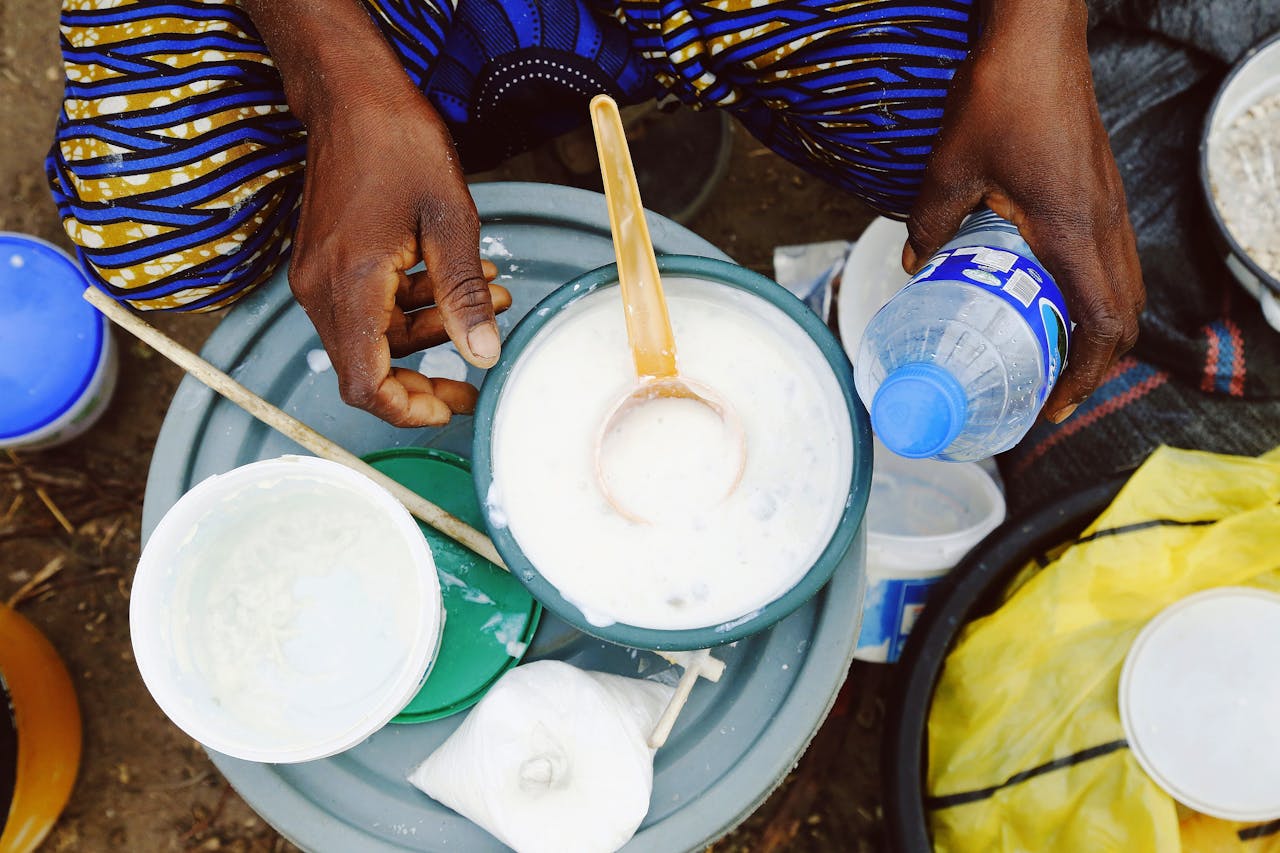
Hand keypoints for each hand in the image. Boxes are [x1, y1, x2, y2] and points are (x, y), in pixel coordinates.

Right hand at [288, 84, 509, 425]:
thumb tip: (483, 356)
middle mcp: (320, 289)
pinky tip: (455, 281)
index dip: (406, 410)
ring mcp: (317, 275)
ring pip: (372, 336)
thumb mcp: (450, 222)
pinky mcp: (325, 261)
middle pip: (367, 367)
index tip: (449, 410)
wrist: (350, 93)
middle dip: (424, 378)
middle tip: (473, 380)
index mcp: (349, 285)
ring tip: (491, 301)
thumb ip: (463, 296)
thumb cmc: (398, 143)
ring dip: (429, 331)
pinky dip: (409, 306)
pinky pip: (366, 306)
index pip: (364, 382)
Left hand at [902, 0, 1144, 422]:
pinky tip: (1053, 296)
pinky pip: (1113, 259)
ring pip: (1125, 288)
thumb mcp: (949, 171)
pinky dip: (1095, 293)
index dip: (1083, 374)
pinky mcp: (1102, 189)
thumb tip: (912, 261)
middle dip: (1094, 364)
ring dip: (1097, 330)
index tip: (1051, 404)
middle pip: (1124, 316)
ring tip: (1055, 355)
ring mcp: (1109, 205)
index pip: (1101, 324)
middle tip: (1051, 391)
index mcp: (1073, 232)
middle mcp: (1103, 224)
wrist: (1037, 39)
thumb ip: (931, 224)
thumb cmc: (1000, 98)